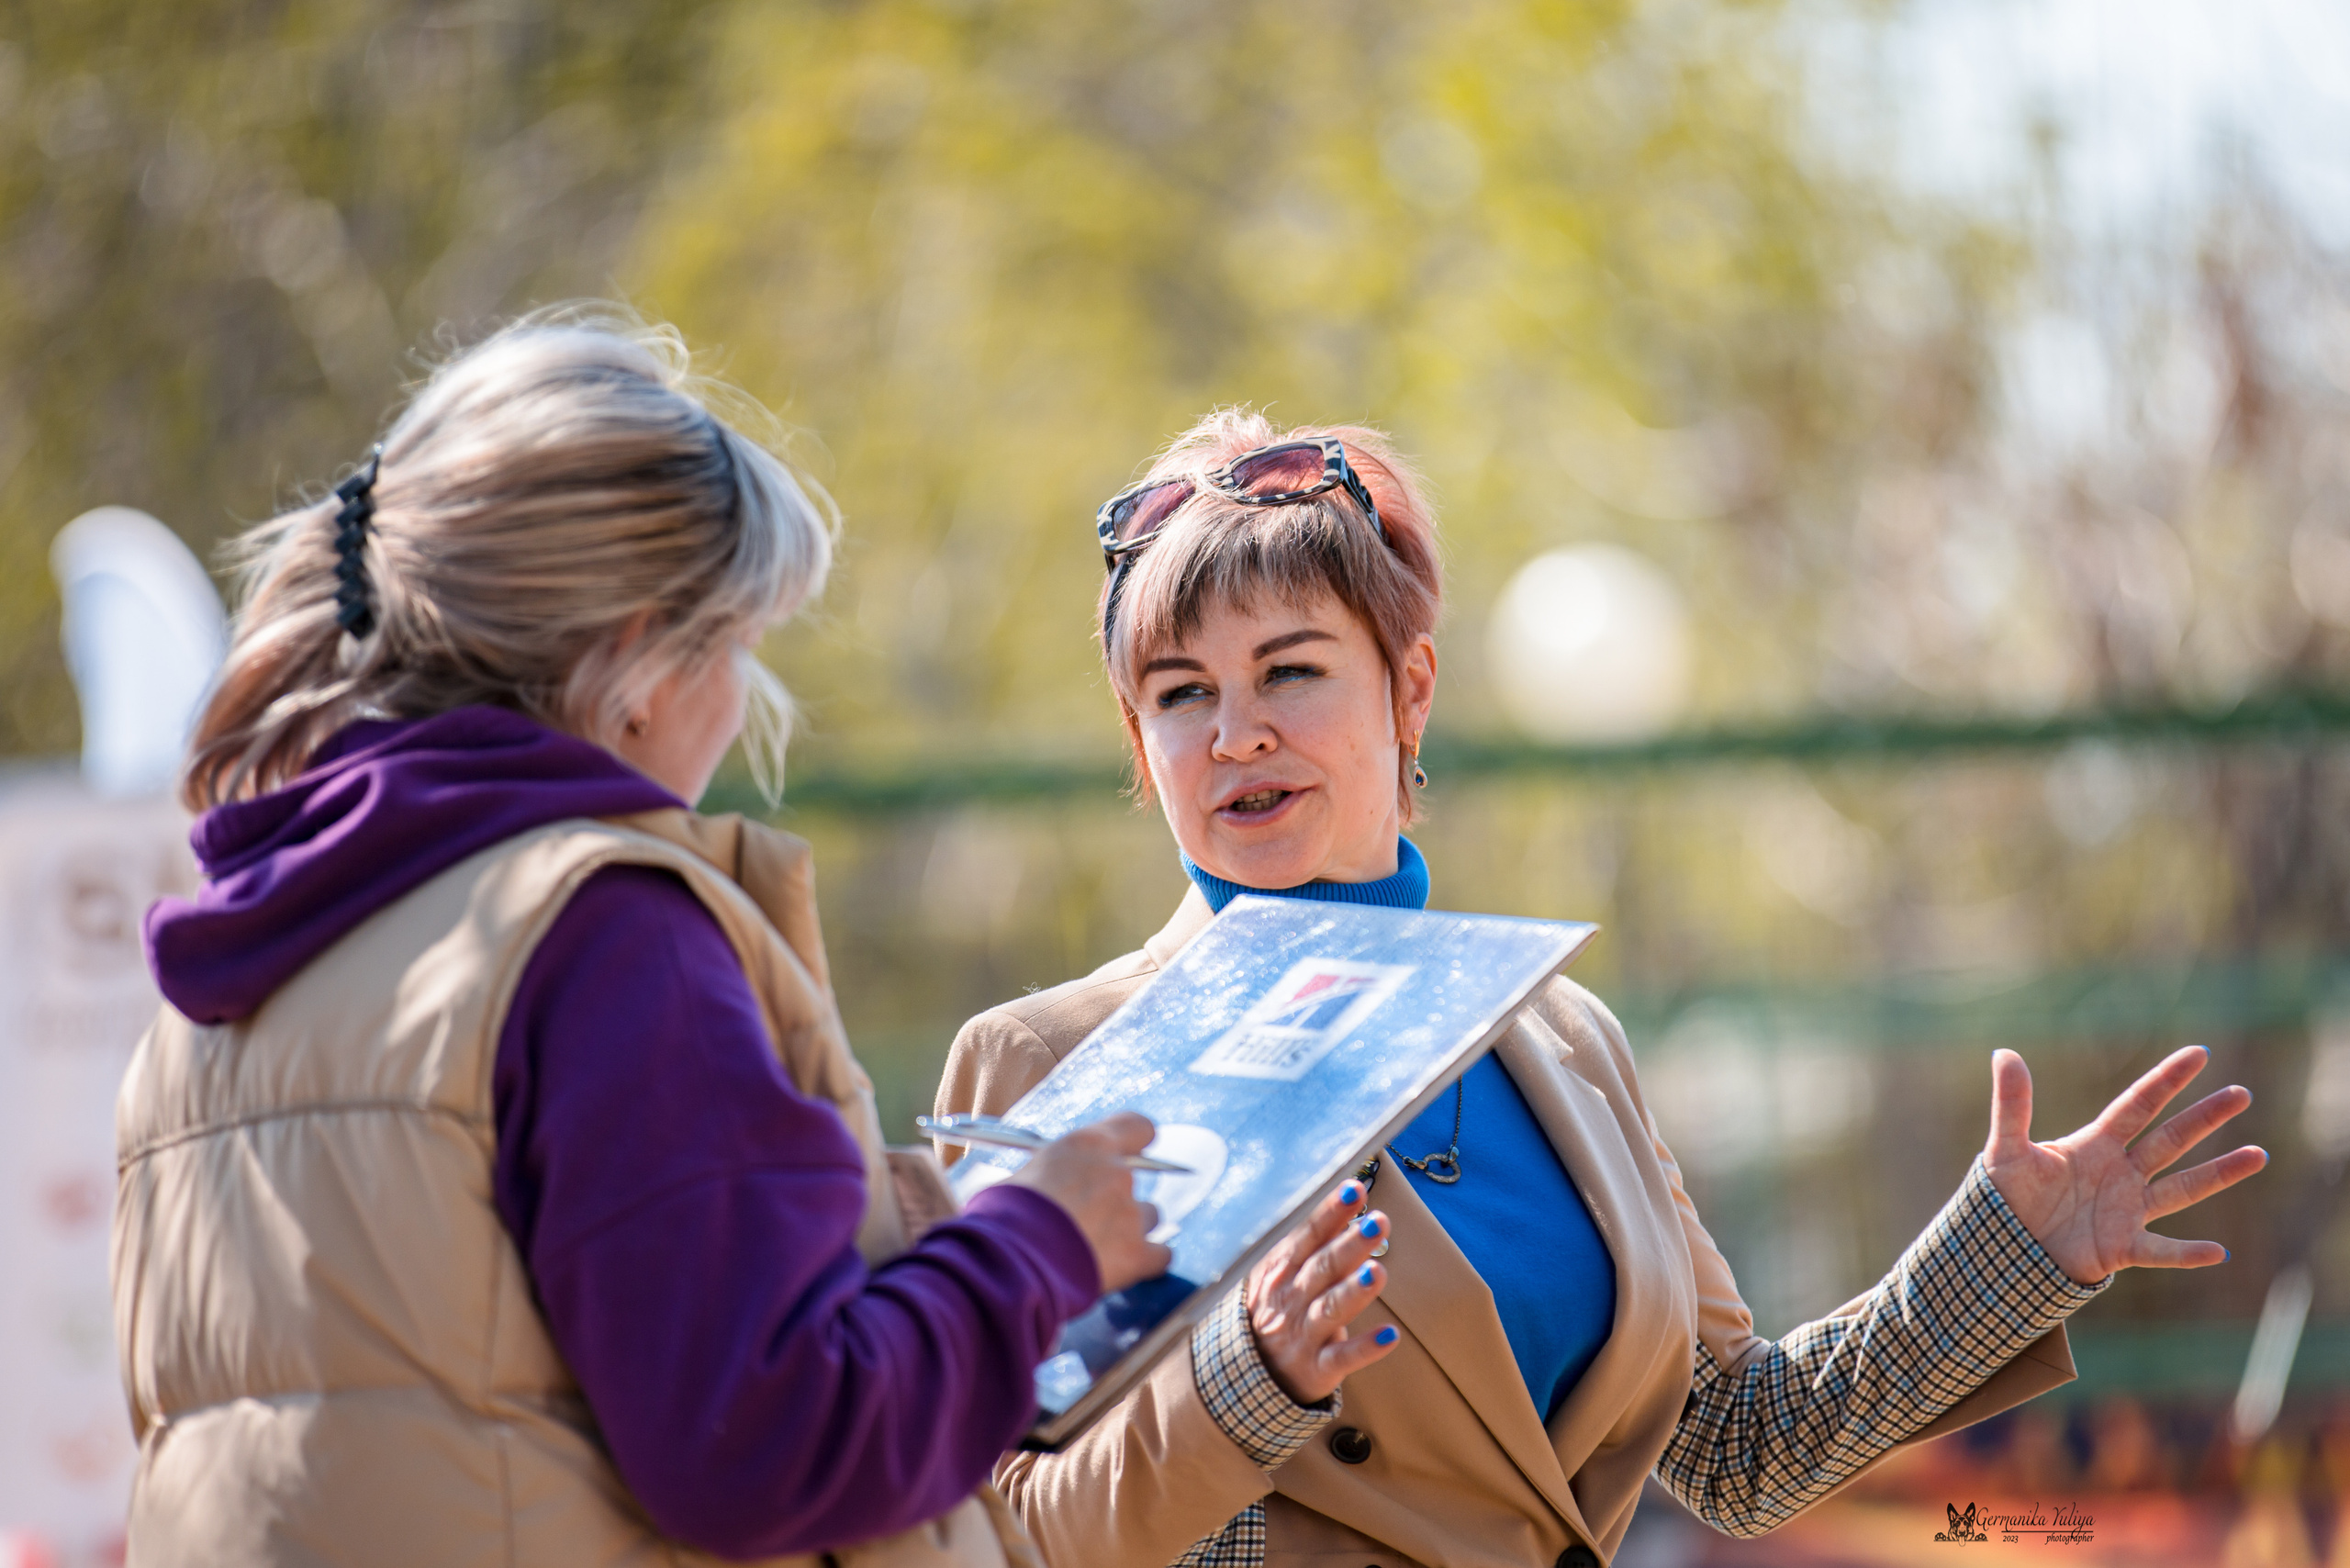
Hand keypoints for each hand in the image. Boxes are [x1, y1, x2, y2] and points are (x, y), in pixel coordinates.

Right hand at [1011, 1113, 1174, 1292]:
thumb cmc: (1003, 1216)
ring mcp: (1131, 1215)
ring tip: (1096, 1247)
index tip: (1127, 1152)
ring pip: (1148, 1217)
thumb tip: (1048, 1191)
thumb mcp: (1022, 1177)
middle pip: (1132, 1181)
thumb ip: (1052, 1176)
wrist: (1010, 1262)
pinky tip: (1122, 1268)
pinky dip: (1145, 1261)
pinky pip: (1160, 1255)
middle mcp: (1117, 1174)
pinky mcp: (1136, 1255)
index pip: (1136, 1127)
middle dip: (1112, 1198)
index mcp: (1089, 1144)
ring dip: (1129, 1228)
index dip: (1134, 1141)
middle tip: (1085, 1217)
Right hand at [1243, 1181, 1401, 1404]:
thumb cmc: (1275, 1310)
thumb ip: (1316, 1241)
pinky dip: (1366, 1348)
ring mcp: (1302, 1335)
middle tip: (1378, 1223)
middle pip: (1322, 1269)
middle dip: (1350, 1245)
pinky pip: (1342, 1358)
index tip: (1355, 1189)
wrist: (1243, 1375)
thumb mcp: (1283, 1273)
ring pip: (1330, 1310)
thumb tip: (1350, 1198)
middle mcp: (1290, 1300)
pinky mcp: (1317, 1369)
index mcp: (1281, 1271)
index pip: (1308, 1236)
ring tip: (1378, 1272)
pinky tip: (1390, 1335)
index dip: (1330, 1212)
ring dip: (1354, 1291)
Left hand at [1982, 1045, 2267, 1285]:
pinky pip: (2161, 1250)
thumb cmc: (2006, 1195)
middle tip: (2242, 1094)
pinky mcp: (2122, 1248)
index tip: (2200, 1053)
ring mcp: (2127, 1210)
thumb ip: (2011, 1104)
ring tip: (2258, 1154)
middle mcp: (2120, 1173)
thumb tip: (2004, 1052)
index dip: (2167, 1079)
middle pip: (2170, 1139)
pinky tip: (2217, 1252)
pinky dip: (2187, 1253)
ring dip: (2219, 1174)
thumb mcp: (2007, 1149)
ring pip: (2182, 1188)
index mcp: (2095, 1145)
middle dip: (2205, 1117)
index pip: (2139, 1105)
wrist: (2003, 1246)